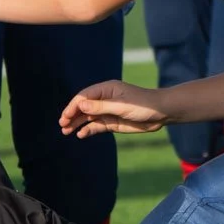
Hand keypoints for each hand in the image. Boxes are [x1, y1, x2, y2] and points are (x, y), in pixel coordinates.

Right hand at [60, 81, 174, 137]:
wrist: (161, 113)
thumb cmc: (143, 105)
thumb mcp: (121, 106)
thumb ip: (100, 107)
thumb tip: (80, 105)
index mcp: (106, 89)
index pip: (84, 97)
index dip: (73, 106)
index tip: (66, 117)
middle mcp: (104, 99)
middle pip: (83, 107)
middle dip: (72, 115)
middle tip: (62, 125)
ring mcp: (107, 111)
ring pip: (88, 117)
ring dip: (77, 123)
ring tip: (65, 131)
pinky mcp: (112, 122)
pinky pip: (96, 125)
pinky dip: (88, 130)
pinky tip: (80, 135)